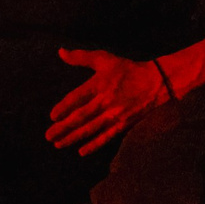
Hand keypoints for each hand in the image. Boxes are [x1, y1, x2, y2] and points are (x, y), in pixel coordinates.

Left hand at [47, 50, 172, 155]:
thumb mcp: (105, 59)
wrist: (156, 82)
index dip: (63, 108)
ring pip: (90, 129)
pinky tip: (81, 152)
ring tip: (58, 144)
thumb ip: (81, 57)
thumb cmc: (127, 69)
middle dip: (63, 128)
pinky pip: (106, 137)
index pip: (76, 98)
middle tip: (48, 136)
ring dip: (73, 138)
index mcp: (100, 84)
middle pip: (80, 117)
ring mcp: (115, 114)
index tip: (52, 116)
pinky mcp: (123, 124)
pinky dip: (94, 145)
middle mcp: (106, 100)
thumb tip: (60, 52)